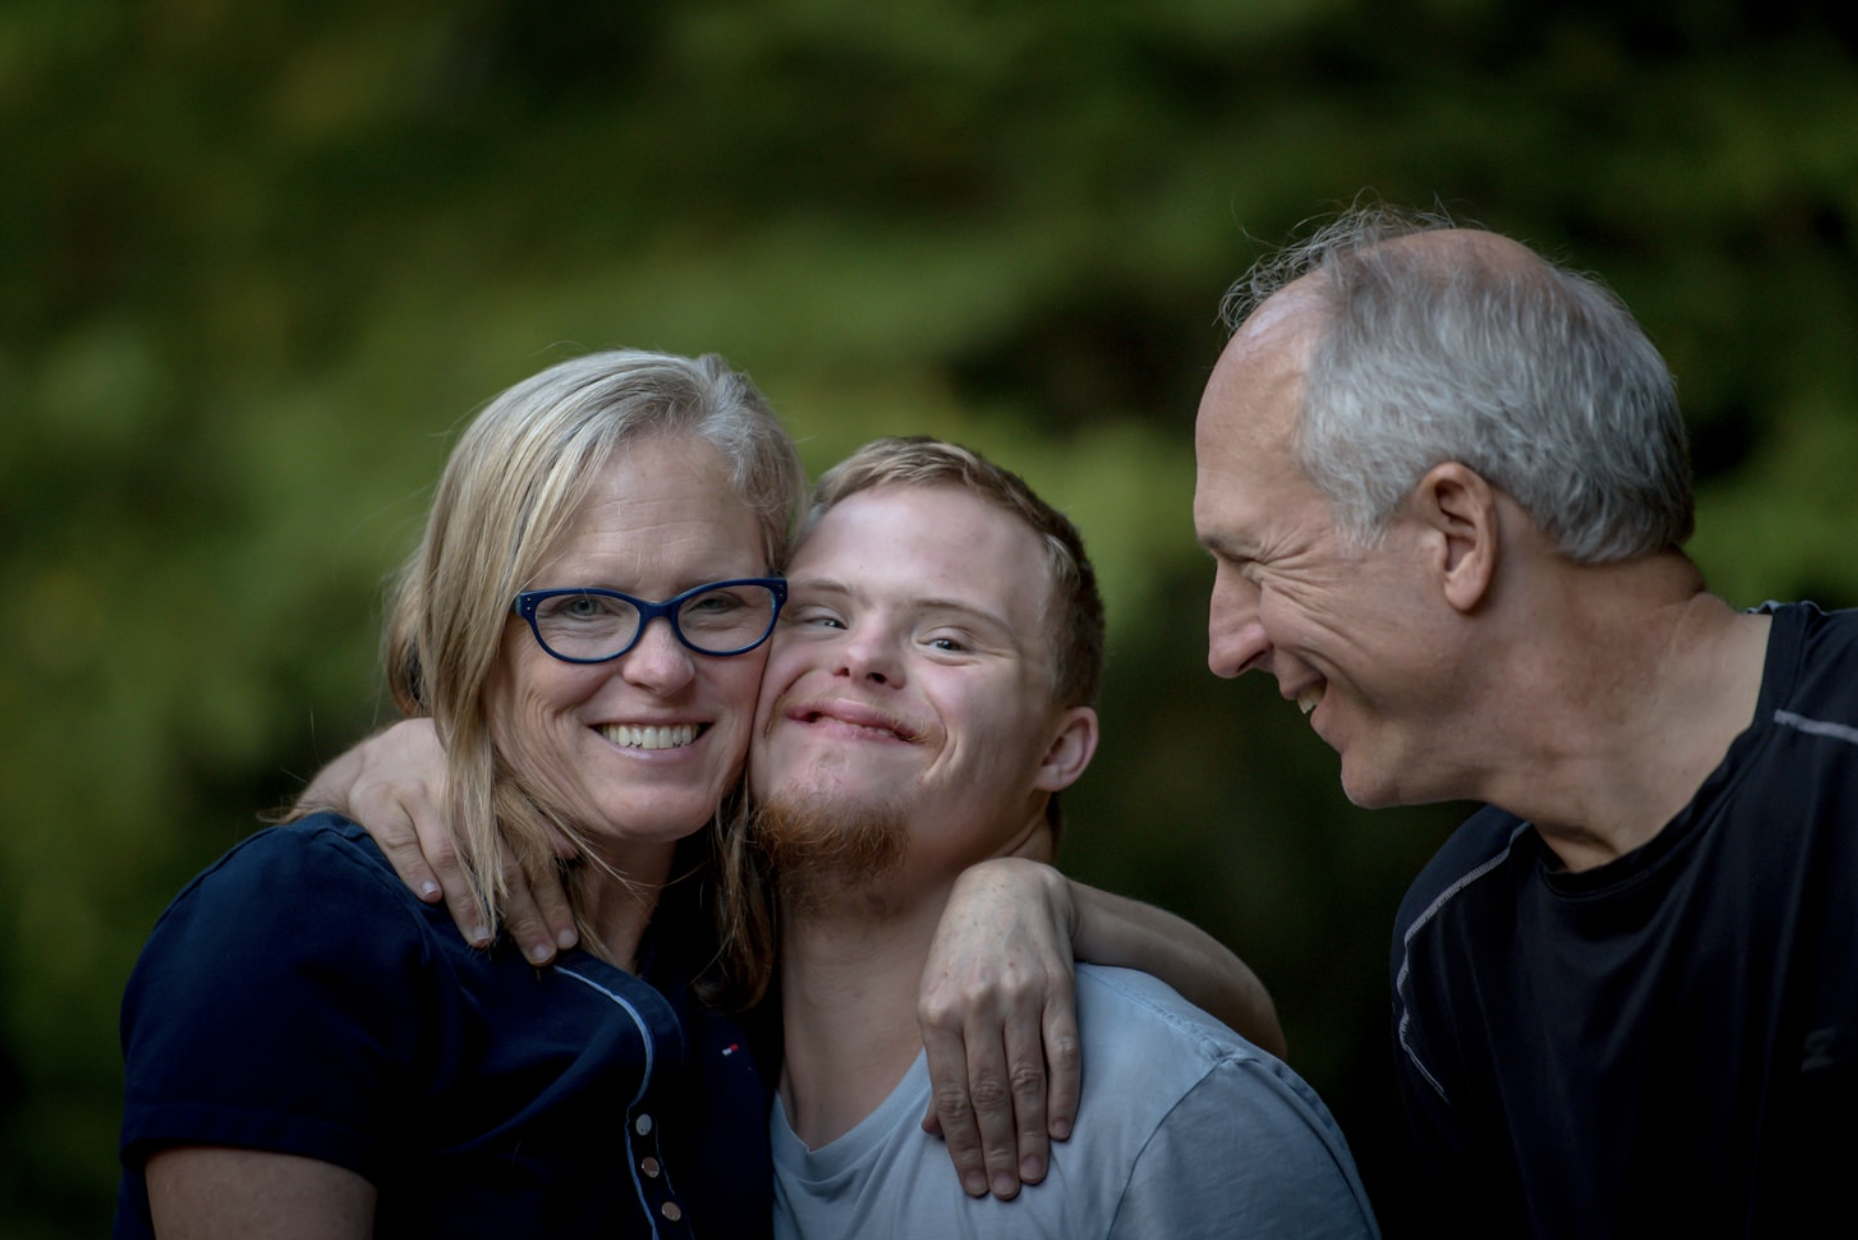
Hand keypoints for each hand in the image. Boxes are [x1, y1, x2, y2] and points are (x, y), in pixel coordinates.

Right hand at [299, 719, 576, 962]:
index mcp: (497, 790)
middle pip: (499, 860)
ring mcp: (420, 795)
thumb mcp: (490, 789)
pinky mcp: (380, 804)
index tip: (566, 938)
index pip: (533, 851)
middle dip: (522, 911)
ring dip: (468, 899)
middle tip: (539, 954)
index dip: (551, 896)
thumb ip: (530, 818)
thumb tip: (570, 854)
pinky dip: (415, 870)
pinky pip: (400, 842)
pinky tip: (430, 900)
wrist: (378, 756)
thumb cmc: (446, 780)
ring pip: (450, 854)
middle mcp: (463, 791)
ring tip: (484, 939)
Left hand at [917, 858, 1079, 1200]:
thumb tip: (932, 1130)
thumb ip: (937, 1063)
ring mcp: (1019, 994)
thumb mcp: (934, 999)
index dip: (963, 1144)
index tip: (976, 1182)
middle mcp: (977, 1003)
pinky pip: (1064, 1051)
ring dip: (1032, 1132)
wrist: (1007, 890)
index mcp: (936, 1009)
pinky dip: (1065, 1094)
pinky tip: (1063, 1128)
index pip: (952, 1093)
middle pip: (990, 1092)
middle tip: (1008, 1189)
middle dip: (998, 1148)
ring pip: (1027, 1078)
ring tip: (1035, 1172)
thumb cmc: (961, 955)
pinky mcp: (1058, 988)